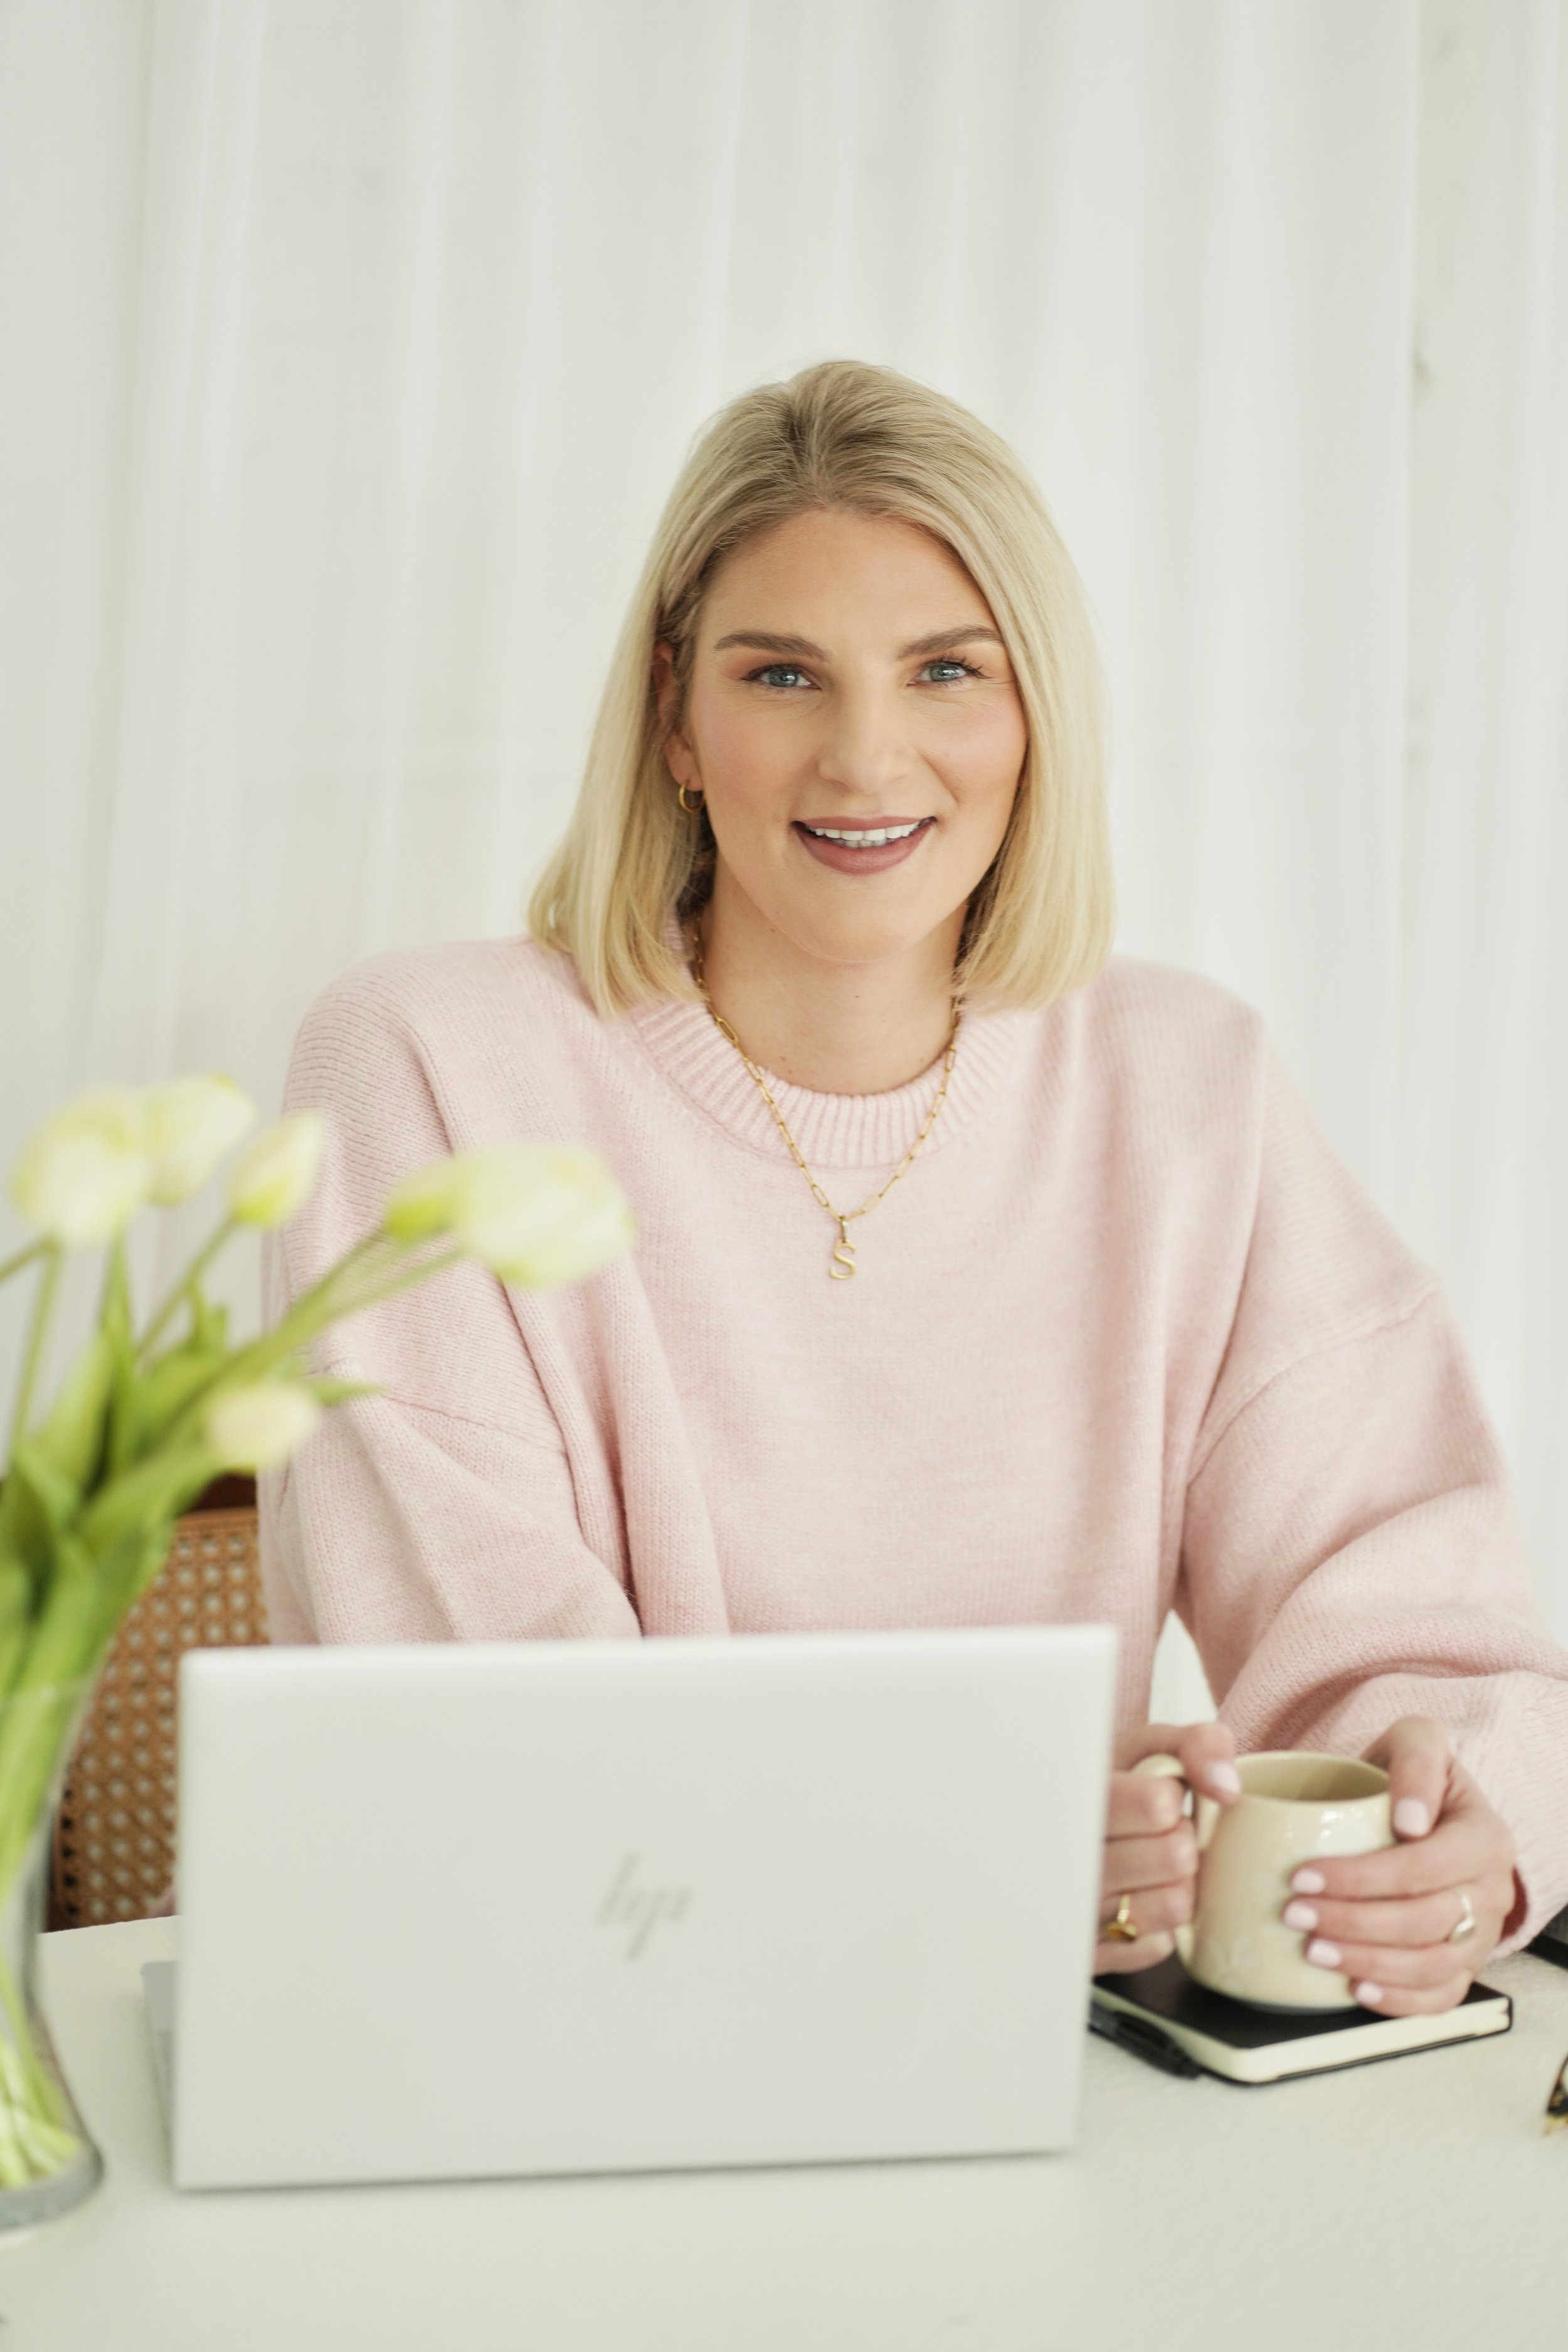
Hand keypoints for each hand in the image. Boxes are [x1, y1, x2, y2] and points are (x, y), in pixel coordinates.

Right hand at [1096, 1721, 1242, 1973]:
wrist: (1069, 1832)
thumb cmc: (1119, 1790)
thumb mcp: (1152, 1750)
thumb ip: (1198, 1745)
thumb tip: (1227, 1788)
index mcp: (1081, 1798)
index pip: (1158, 1804)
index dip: (1171, 1799)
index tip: (1154, 1796)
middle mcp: (1072, 1855)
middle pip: (1176, 1856)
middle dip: (1180, 1841)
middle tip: (1155, 1835)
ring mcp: (1079, 1909)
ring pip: (1175, 1905)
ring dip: (1176, 1884)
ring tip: (1149, 1867)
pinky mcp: (1092, 1952)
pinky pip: (1159, 1946)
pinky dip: (1160, 1925)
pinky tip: (1137, 1899)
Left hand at [1279, 1717, 1519, 2014]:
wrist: (1429, 1810)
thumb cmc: (1415, 1778)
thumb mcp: (1416, 1741)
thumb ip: (1416, 1758)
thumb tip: (1410, 1819)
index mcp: (1484, 1839)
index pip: (1421, 1869)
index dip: (1359, 1879)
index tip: (1302, 1875)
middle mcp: (1491, 1892)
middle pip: (1423, 1923)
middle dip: (1352, 1923)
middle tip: (1295, 1914)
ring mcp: (1482, 1934)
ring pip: (1430, 1966)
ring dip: (1367, 1962)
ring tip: (1313, 1950)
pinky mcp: (1465, 1965)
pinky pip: (1440, 1997)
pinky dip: (1399, 2001)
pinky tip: (1355, 1988)